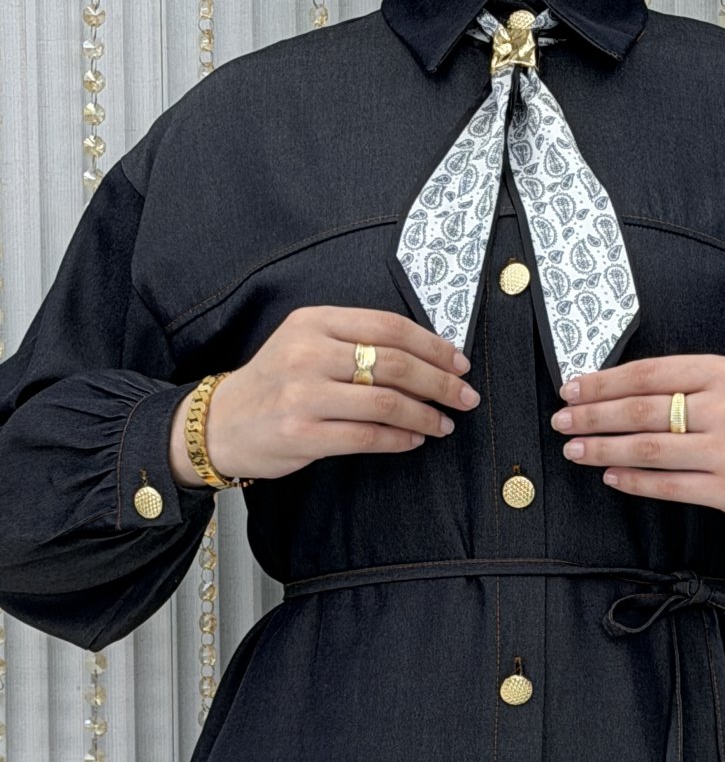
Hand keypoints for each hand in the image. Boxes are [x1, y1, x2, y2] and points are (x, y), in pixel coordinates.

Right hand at [168, 306, 479, 486]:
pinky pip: (367, 437)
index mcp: (314, 321)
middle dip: (441, 382)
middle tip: (466, 396)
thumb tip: (427, 358)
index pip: (390, 327)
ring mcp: (303, 394)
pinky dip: (400, 439)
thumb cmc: (275, 384)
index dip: (433, 346)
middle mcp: (308, 352)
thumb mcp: (306, 344)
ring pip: (386, 402)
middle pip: (396, 363)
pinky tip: (415, 439)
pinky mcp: (303, 434)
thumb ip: (355, 342)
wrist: (221, 423)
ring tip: (445, 423)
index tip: (459, 362)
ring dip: (426, 414)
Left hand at [549, 354, 724, 524]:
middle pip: (643, 411)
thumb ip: (677, 384)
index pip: (649, 374)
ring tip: (576, 450)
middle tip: (563, 421)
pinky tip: (609, 475)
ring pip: (650, 449)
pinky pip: (667, 485)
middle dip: (594, 417)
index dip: (603, 383)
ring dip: (604, 449)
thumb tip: (607, 390)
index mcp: (722, 373)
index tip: (571, 390)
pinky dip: (632, 480)